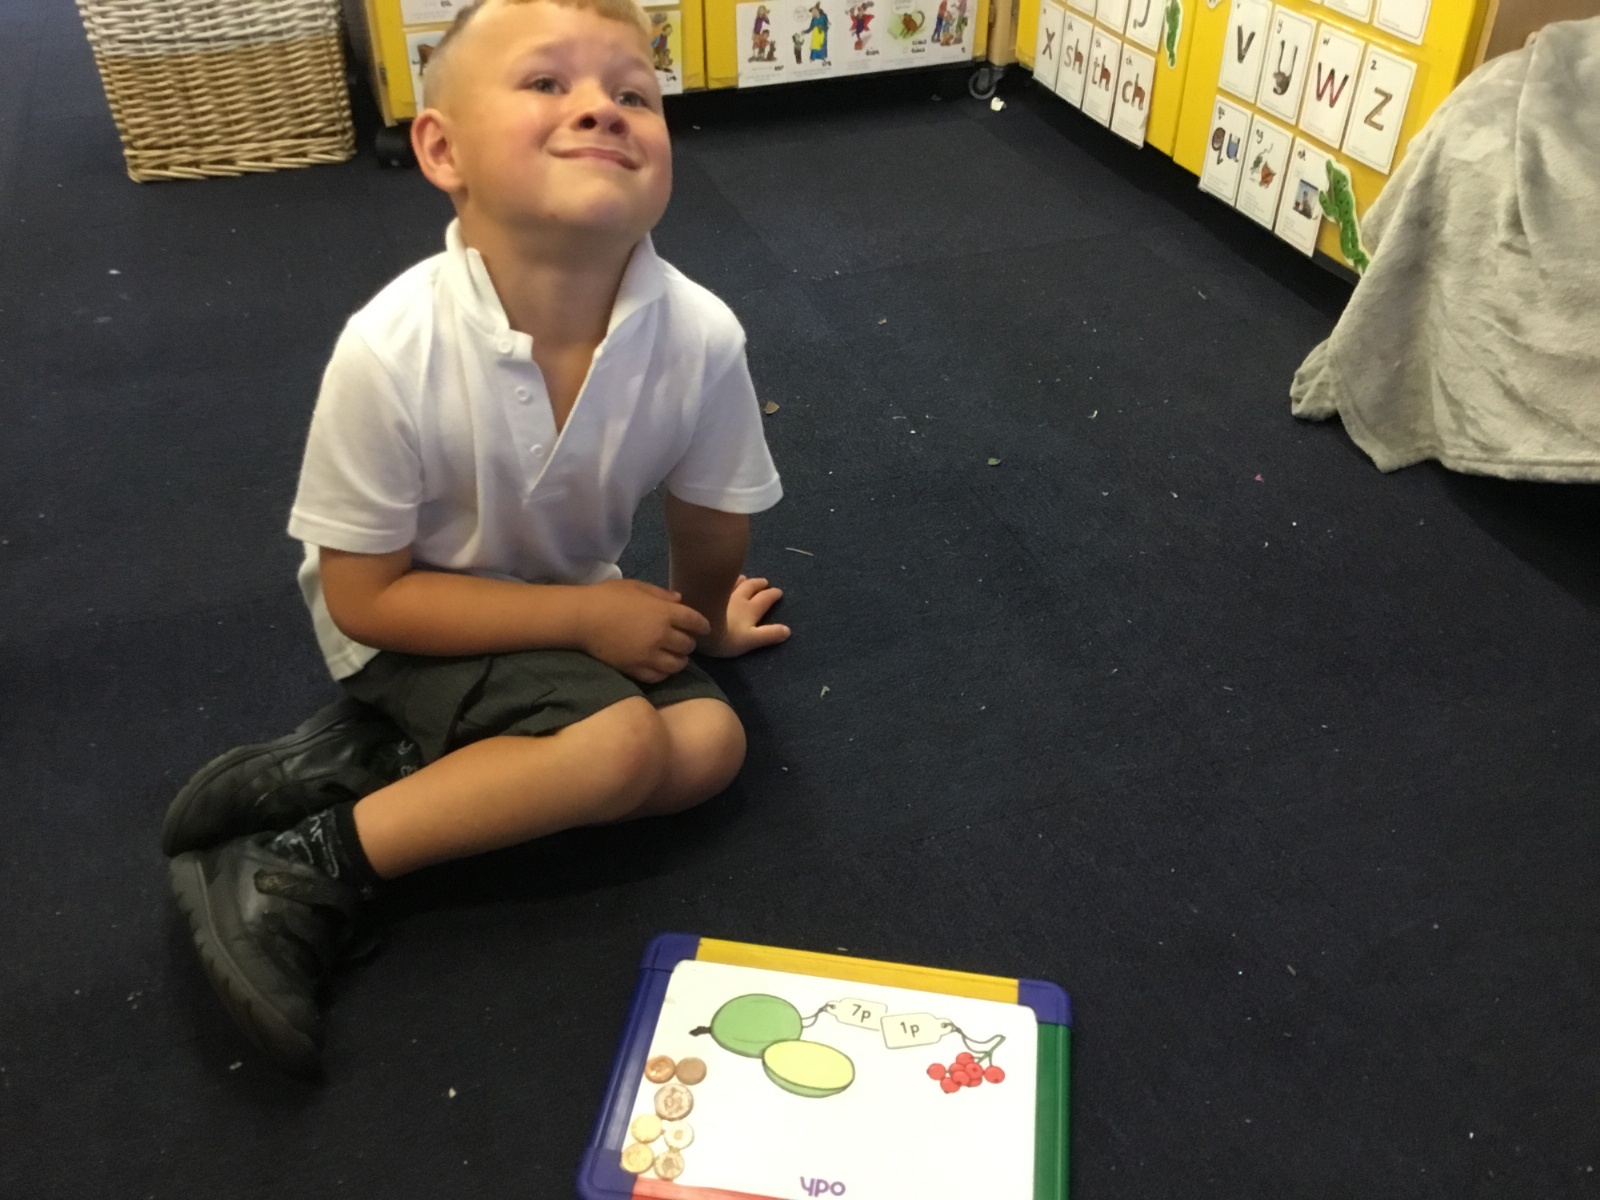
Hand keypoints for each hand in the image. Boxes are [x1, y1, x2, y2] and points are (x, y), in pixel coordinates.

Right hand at [578, 579, 711, 682]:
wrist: (582, 618)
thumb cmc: (608, 596)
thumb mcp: (637, 587)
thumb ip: (661, 595)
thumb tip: (680, 600)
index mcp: (665, 612)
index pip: (695, 621)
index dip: (703, 625)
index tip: (703, 628)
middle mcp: (662, 635)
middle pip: (688, 645)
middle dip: (689, 643)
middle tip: (685, 642)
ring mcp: (649, 654)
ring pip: (677, 665)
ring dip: (680, 661)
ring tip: (676, 658)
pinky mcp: (635, 668)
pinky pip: (658, 676)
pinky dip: (664, 673)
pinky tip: (661, 668)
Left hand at [699, 576, 790, 658]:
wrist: (696, 621)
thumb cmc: (723, 636)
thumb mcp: (749, 640)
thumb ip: (768, 635)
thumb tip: (787, 630)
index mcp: (750, 609)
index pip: (765, 599)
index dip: (772, 595)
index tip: (778, 591)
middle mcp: (738, 597)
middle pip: (751, 587)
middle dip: (759, 584)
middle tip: (765, 581)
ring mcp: (720, 591)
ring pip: (734, 582)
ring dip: (742, 580)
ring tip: (744, 577)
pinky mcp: (704, 589)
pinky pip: (715, 580)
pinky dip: (721, 577)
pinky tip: (717, 576)